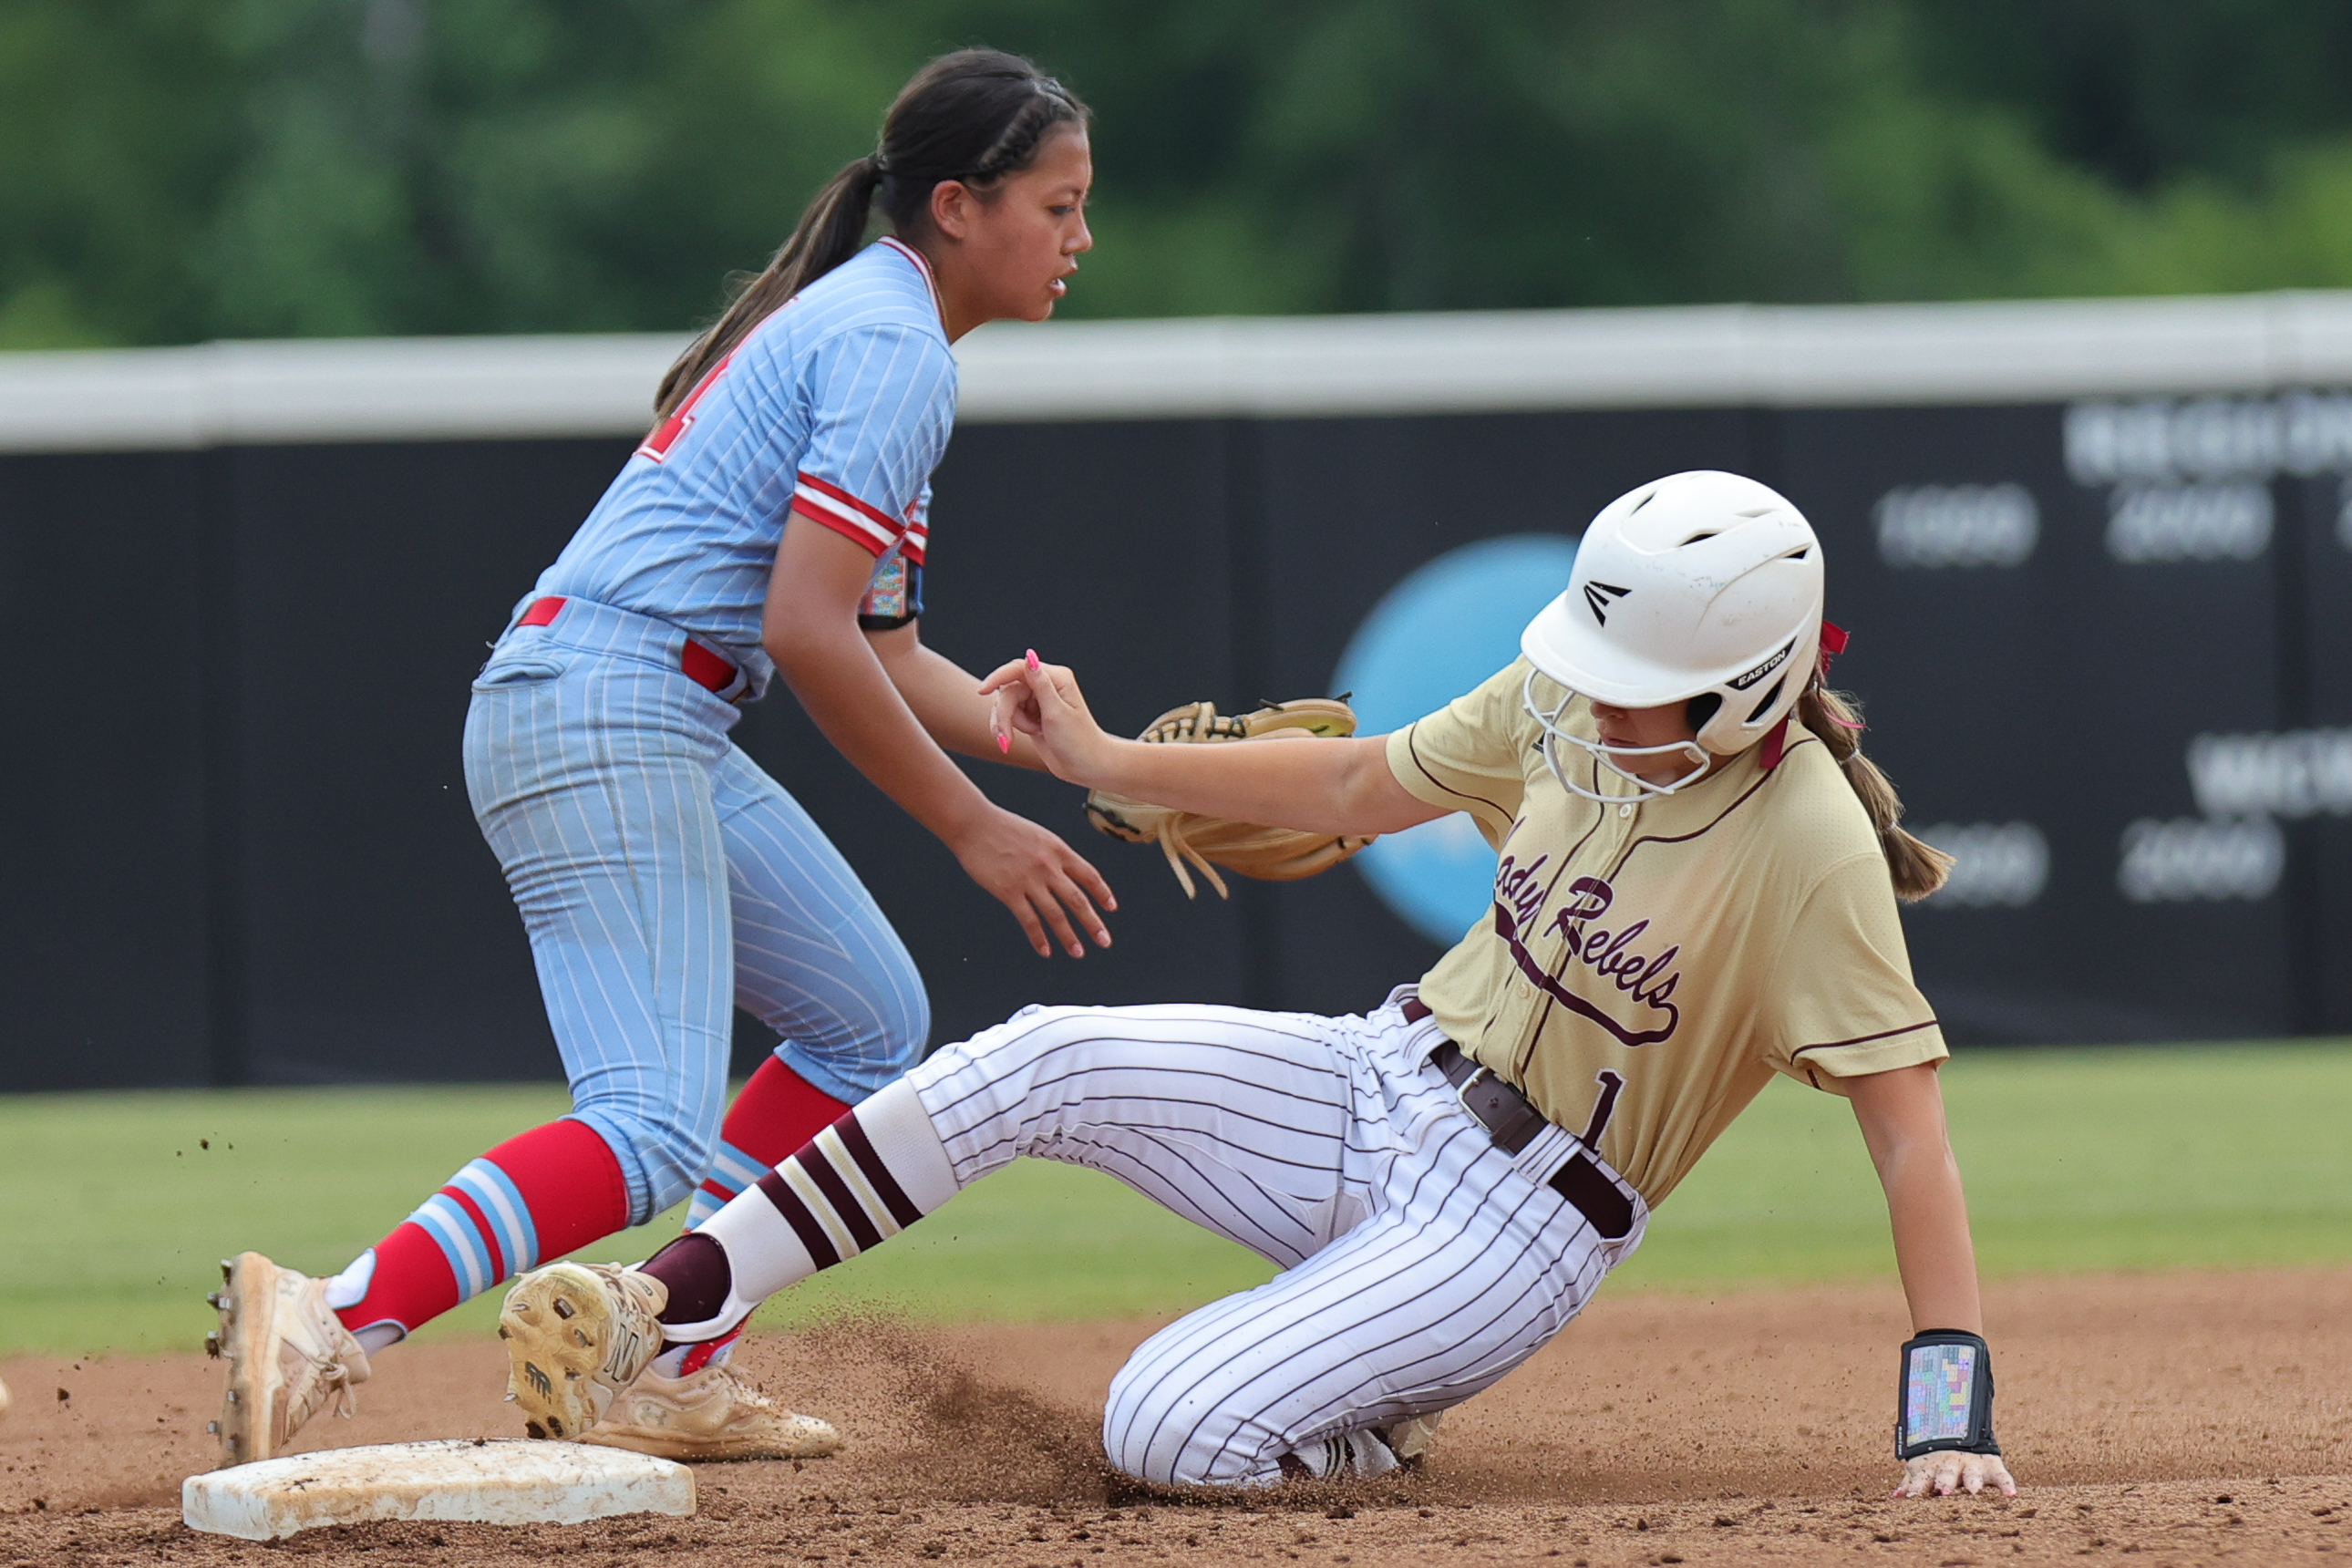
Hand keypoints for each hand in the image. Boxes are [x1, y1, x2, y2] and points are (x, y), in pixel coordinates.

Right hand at [947, 804, 1115, 957]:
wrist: (974, 824)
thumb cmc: (1003, 827)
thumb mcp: (1039, 836)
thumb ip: (1055, 856)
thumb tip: (1067, 875)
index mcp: (1058, 850)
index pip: (1089, 875)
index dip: (1102, 893)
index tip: (1111, 908)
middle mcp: (1048, 866)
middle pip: (1077, 900)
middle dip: (1093, 923)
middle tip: (1104, 940)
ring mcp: (1029, 880)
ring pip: (1056, 914)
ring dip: (1069, 937)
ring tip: (1078, 952)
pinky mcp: (1009, 892)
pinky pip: (1029, 920)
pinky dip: (1039, 938)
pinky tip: (1045, 950)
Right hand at [979, 654, 1113, 784]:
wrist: (1085, 768)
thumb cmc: (1078, 741)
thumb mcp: (1057, 713)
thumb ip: (1040, 684)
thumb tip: (1029, 656)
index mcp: (1056, 678)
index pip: (1019, 668)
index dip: (998, 677)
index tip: (982, 691)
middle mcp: (1045, 686)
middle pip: (1008, 690)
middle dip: (1003, 714)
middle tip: (1005, 737)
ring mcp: (1037, 701)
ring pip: (1005, 703)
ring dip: (1004, 723)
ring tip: (1008, 742)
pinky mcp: (1031, 715)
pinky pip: (1008, 715)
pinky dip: (1007, 728)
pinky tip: (1012, 740)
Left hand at [1894, 1449, 2015, 1498]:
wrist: (1960, 1433)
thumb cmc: (1937, 1461)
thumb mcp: (1922, 1469)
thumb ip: (1911, 1483)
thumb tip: (1895, 1497)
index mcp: (1931, 1467)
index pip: (1922, 1479)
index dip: (1917, 1488)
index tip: (1911, 1499)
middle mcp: (1951, 1466)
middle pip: (1947, 1474)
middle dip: (1945, 1482)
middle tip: (1943, 1492)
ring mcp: (1972, 1465)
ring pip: (1972, 1475)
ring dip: (1972, 1482)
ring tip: (1974, 1492)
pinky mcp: (1991, 1466)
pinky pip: (2002, 1476)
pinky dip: (2007, 1484)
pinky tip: (2011, 1495)